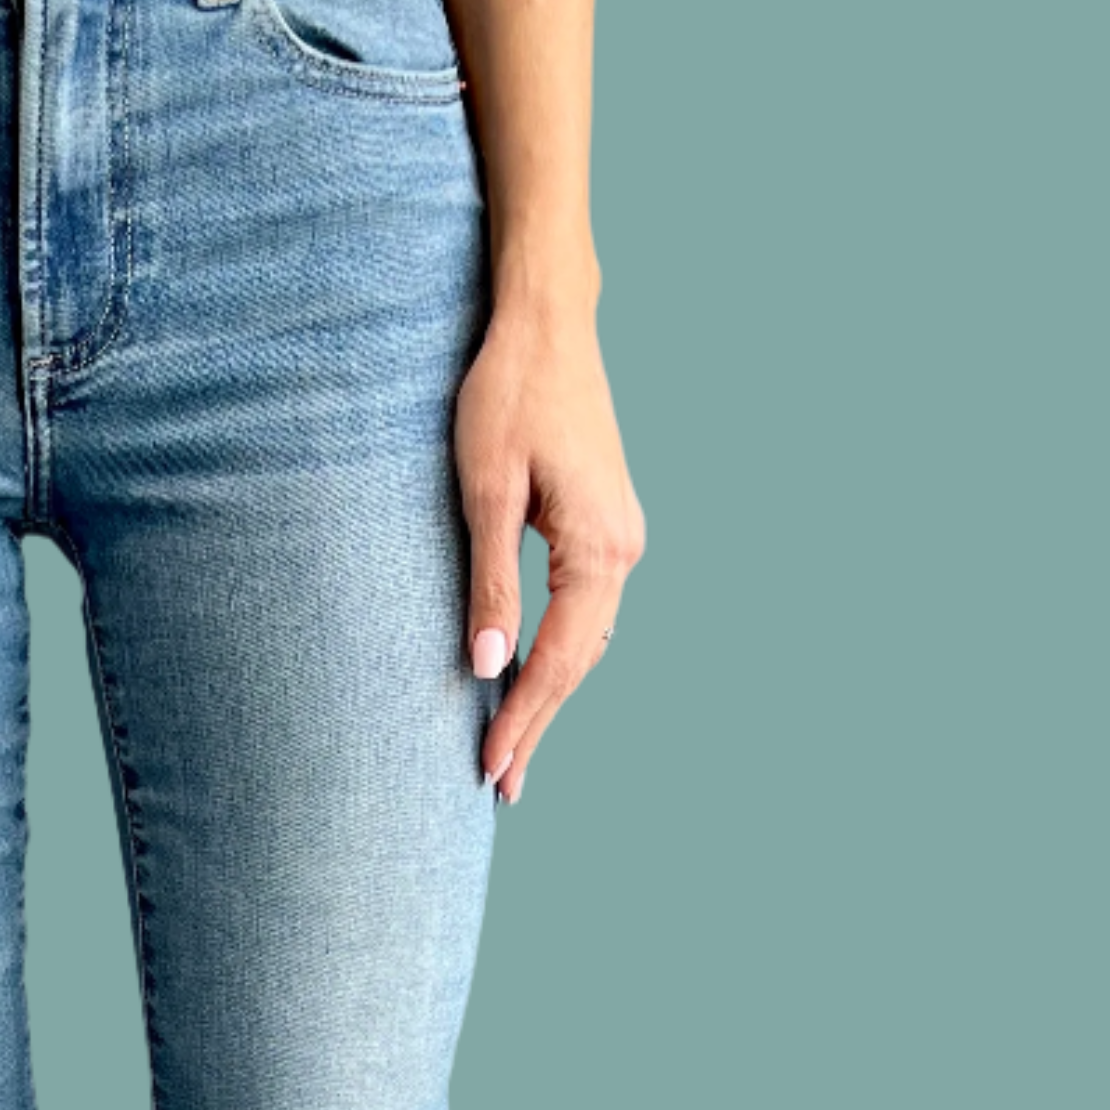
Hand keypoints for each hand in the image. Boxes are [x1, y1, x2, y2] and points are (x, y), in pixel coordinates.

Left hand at [455, 299, 645, 800]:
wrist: (547, 322)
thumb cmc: (509, 393)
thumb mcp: (485, 490)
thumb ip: (490, 583)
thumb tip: (487, 668)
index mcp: (599, 547)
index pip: (560, 659)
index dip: (523, 719)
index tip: (489, 771)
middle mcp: (624, 548)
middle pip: (581, 661)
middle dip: (539, 725)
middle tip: (500, 788)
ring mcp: (620, 536)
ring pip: (587, 639)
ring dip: (550, 695)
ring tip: (512, 750)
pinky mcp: (605, 523)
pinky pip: (586, 610)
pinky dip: (559, 653)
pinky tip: (532, 680)